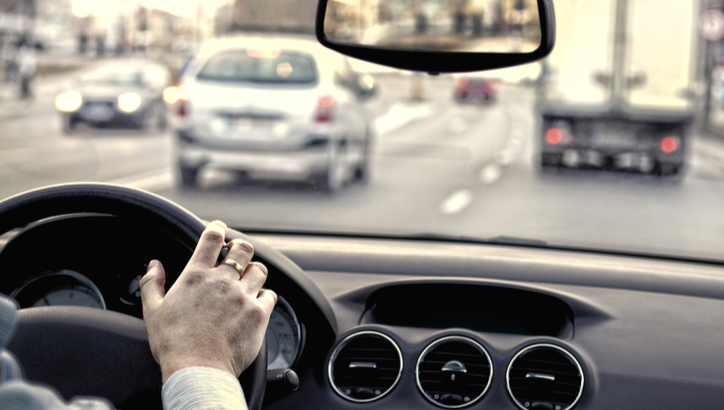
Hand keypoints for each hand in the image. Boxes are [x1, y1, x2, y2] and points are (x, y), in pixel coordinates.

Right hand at [140, 220, 276, 382]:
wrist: (197, 371)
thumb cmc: (174, 344)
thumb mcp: (153, 311)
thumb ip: (152, 283)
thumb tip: (153, 265)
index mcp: (196, 276)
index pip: (212, 238)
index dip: (218, 228)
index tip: (219, 230)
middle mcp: (222, 282)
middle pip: (243, 248)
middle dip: (242, 249)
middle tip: (238, 256)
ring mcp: (243, 296)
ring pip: (260, 270)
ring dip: (254, 273)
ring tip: (247, 282)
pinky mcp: (258, 314)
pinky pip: (270, 295)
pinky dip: (264, 297)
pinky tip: (256, 303)